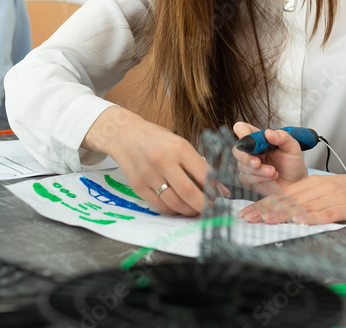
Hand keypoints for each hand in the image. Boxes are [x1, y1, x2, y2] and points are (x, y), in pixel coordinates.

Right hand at [83, 107, 209, 216]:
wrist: (124, 135)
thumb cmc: (156, 138)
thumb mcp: (179, 143)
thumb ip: (195, 163)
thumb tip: (215, 184)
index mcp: (178, 148)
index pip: (202, 173)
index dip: (214, 188)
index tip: (221, 195)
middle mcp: (163, 161)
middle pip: (188, 192)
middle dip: (203, 205)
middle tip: (210, 208)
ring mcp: (149, 175)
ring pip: (174, 203)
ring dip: (189, 210)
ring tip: (196, 208)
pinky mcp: (139, 186)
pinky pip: (160, 205)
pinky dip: (173, 210)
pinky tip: (179, 207)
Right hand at [231, 122, 307, 194]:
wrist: (296, 182)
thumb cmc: (292, 163)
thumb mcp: (292, 147)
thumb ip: (282, 137)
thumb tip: (269, 132)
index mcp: (259, 139)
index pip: (242, 129)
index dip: (242, 131)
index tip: (249, 139)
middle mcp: (252, 151)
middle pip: (236, 149)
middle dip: (246, 157)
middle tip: (258, 163)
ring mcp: (249, 165)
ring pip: (242, 166)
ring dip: (259, 171)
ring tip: (274, 171)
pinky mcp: (249, 179)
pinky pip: (246, 178)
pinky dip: (260, 178)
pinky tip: (271, 177)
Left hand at [239, 163, 345, 224]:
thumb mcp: (328, 191)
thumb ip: (309, 201)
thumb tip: (287, 216)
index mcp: (313, 183)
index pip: (283, 195)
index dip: (263, 204)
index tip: (245, 213)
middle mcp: (320, 187)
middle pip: (289, 200)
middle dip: (266, 210)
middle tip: (246, 219)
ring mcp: (333, 195)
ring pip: (304, 205)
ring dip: (283, 213)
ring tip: (265, 220)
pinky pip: (327, 212)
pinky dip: (312, 217)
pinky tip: (300, 222)